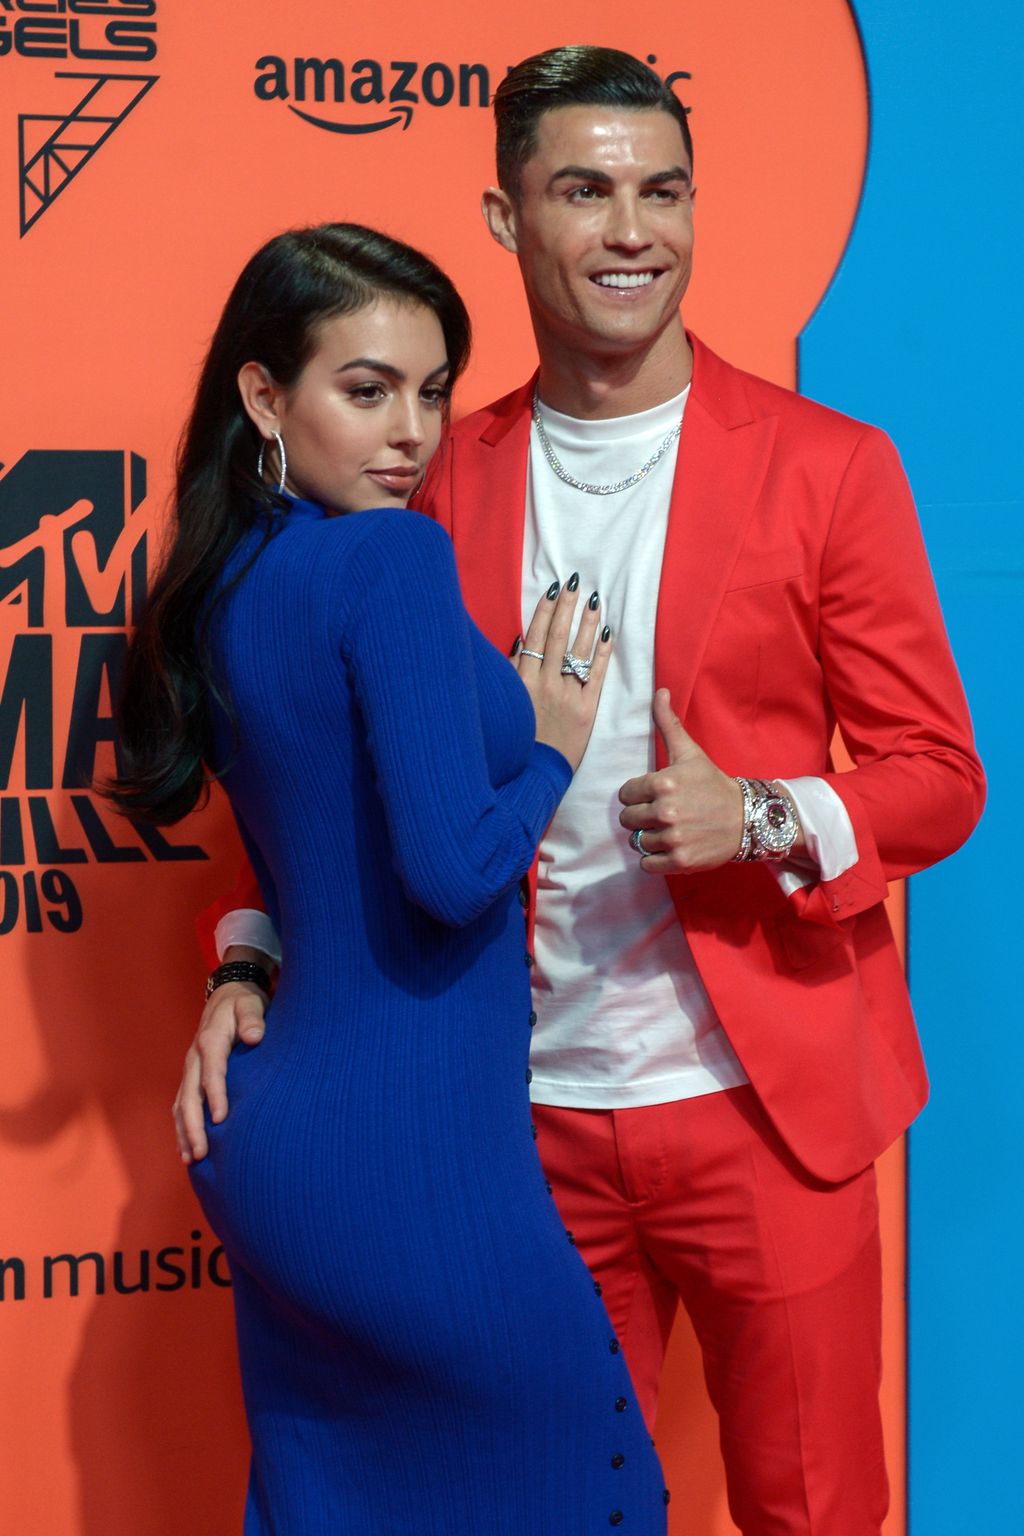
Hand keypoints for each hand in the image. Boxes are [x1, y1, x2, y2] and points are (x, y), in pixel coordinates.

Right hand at [172, 979, 266, 1163]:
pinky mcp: (190, 1076)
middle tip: (201, 1153)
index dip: (215, 1096)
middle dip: (193, 1126)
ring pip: (181, 1104)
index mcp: (210, 1041)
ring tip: (191, 1158)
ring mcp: (189, 1068)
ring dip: (184, 1132)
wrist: (228, 993)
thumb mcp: (251, 1003)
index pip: (212, 1073)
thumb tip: (254, 1036)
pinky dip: (182, 1126)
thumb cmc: (244, 1002)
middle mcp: (194, 1057)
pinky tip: (186, 1148)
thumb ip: (252, 1019)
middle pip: (189, 1096)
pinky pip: (181, 1104)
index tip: (220, 1120)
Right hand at [513, 576, 612, 771]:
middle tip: (576, 583)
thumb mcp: (504, 703)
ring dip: (587, 624)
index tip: (554, 590)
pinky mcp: (586, 711)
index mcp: (522, 682)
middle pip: (557, 637)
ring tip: (595, 601)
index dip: (545, 612)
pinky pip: (597, 676)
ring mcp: (567, 696)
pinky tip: (609, 634)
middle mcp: (544, 684)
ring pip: (579, 651)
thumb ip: (510, 673)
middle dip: (567, 608)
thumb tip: (519, 641)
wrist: (533, 774)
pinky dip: (603, 654)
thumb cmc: (515, 739)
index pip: (535, 637)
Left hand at [618, 689, 744, 872]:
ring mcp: (673, 838)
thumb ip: (668, 724)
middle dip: (641, 818)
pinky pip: (647, 864)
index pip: (625, 795)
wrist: (746, 818)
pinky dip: (655, 859)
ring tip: (670, 830)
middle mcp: (666, 811)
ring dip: (649, 838)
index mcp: (663, 783)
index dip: (638, 795)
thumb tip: (660, 692)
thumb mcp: (690, 753)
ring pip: (637, 842)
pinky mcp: (680, 860)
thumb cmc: (712, 784)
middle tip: (662, 814)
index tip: (656, 795)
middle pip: (627, 820)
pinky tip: (671, 847)